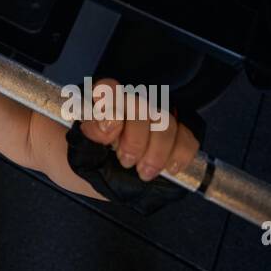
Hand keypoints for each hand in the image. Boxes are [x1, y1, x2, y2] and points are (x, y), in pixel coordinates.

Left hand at [77, 77, 200, 181]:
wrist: (108, 181)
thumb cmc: (93, 163)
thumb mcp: (81, 153)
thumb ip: (90, 136)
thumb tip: (107, 125)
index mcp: (103, 102)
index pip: (109, 89)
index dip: (111, 108)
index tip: (108, 134)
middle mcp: (132, 103)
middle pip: (142, 107)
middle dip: (136, 139)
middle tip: (126, 161)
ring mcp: (158, 117)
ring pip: (167, 122)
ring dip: (157, 152)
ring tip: (144, 171)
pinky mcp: (179, 134)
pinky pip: (188, 137)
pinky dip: (180, 155)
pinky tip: (168, 168)